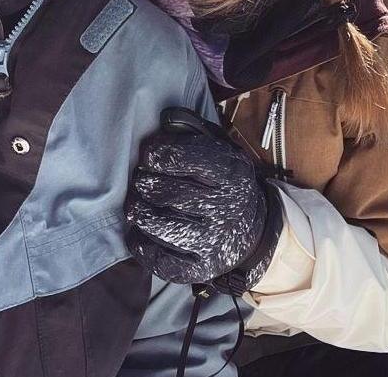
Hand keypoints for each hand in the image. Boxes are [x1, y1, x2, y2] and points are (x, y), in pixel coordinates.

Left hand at [125, 108, 281, 288]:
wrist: (253, 229)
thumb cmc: (224, 182)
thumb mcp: (220, 149)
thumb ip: (193, 130)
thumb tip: (163, 119)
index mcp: (231, 173)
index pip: (183, 158)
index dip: (157, 152)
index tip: (148, 154)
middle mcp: (226, 209)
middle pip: (168, 193)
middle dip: (144, 183)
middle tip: (139, 179)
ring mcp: (214, 242)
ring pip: (163, 227)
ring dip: (139, 212)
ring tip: (135, 204)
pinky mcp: (202, 268)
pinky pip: (163, 262)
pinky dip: (141, 246)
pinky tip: (136, 232)